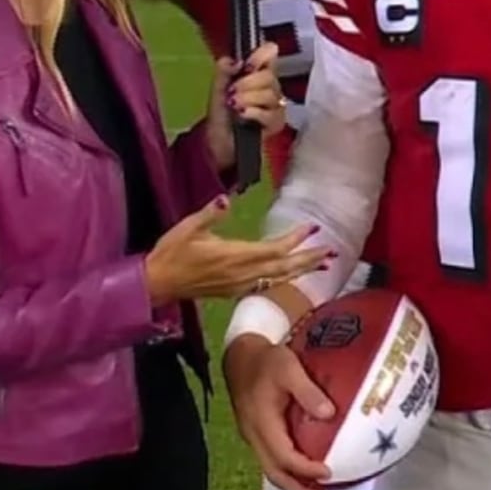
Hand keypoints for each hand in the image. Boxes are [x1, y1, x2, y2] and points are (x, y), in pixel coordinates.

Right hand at [143, 196, 327, 303]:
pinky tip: (292, 274)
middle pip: (284, 268)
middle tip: (332, 252)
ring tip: (322, 264)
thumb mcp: (188, 227)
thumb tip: (227, 198)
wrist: (158, 284)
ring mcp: (240, 285)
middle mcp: (243, 273)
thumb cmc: (171, 253)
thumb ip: (210, 214)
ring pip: (278, 279)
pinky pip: (267, 285)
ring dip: (301, 271)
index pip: (274, 248)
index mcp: (235, 255)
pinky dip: (284, 279)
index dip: (295, 239)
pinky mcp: (234, 291)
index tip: (313, 228)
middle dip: (309, 259)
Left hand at [205, 42, 284, 172]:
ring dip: (248, 98)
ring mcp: (275, 105)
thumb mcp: (217, 88)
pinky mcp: (276, 123)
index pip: (270, 53)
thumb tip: (236, 61)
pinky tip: (242, 115)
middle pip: (269, 76)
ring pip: (270, 94)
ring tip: (233, 105)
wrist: (219, 141)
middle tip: (232, 92)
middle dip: (248, 83)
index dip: (261, 55)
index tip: (247, 65)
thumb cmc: (221, 113)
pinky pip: (270, 114)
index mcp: (257, 72)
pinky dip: (254, 112)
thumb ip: (223, 70)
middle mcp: (270, 86)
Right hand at [224, 335, 334, 489]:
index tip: (328, 472)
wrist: (240, 355)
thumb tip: (328, 414)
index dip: (305, 469)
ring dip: (293, 482)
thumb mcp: (288, 367)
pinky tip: (304, 466)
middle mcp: (254, 434)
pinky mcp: (256, 432)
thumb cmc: (266, 360)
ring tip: (317, 488)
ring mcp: (253, 435)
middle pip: (274, 472)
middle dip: (297, 489)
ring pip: (271, 468)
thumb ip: (307, 390)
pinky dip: (288, 468)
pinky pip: (271, 458)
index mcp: (262, 422)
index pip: (283, 456)